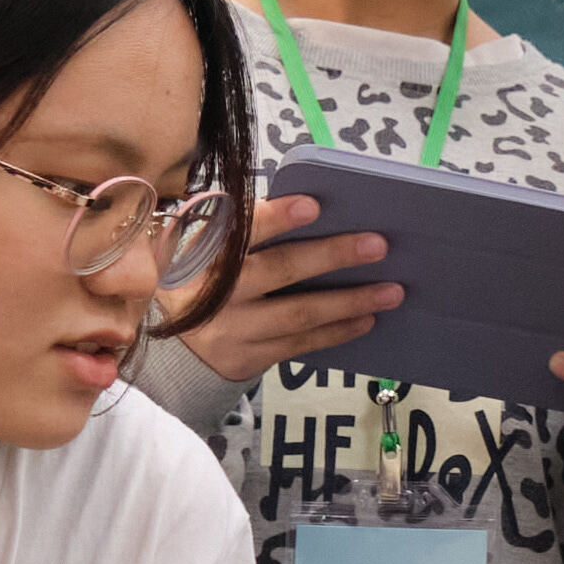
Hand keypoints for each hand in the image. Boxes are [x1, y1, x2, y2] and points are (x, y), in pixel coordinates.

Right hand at [157, 195, 398, 382]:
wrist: (171, 351)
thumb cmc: (201, 285)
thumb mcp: (201, 253)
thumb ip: (239, 233)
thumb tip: (310, 212)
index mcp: (202, 253)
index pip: (239, 230)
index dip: (275, 218)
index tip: (312, 205)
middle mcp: (215, 292)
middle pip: (278, 270)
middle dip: (331, 255)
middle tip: (377, 245)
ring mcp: (233, 329)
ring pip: (298, 313)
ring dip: (349, 301)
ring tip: (391, 291)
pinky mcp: (250, 358)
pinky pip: (301, 344)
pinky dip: (337, 331)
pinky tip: (367, 318)